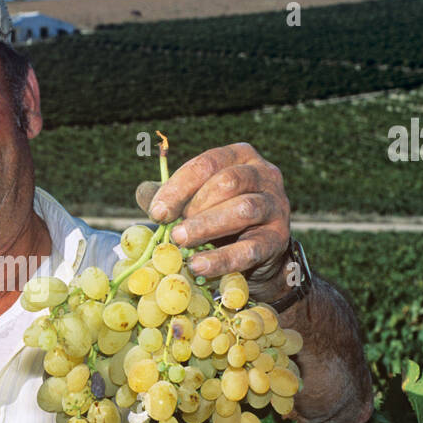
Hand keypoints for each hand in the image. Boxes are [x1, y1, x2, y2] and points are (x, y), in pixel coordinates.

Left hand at [136, 142, 291, 299]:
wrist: (256, 253)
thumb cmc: (219, 216)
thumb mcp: (195, 200)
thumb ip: (170, 195)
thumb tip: (143, 192)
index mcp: (240, 156)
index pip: (207, 163)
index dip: (179, 187)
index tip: (157, 211)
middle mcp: (264, 174)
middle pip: (227, 182)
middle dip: (194, 206)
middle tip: (171, 230)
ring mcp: (276, 205)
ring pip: (243, 210)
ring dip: (207, 227)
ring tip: (181, 242)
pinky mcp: (278, 238)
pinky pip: (250, 248)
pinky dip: (221, 259)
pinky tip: (198, 266)